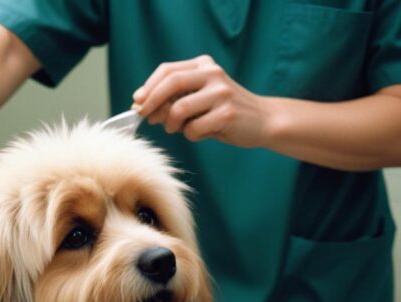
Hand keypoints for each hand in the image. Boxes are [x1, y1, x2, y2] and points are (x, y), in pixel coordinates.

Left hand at [132, 55, 269, 147]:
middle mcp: (212, 74)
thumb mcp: (198, 99)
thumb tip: (142, 106)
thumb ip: (174, 99)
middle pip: (172, 82)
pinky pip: (193, 129)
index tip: (137, 101)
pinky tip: (204, 133)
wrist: (262, 120)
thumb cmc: (222, 112)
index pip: (168, 70)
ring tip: (178, 129)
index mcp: (204, 66)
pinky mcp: (227, 113)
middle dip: (152, 101)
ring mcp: (221, 93)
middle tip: (145, 116)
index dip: (149, 86)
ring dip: (171, 124)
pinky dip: (191, 136)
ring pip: (179, 109)